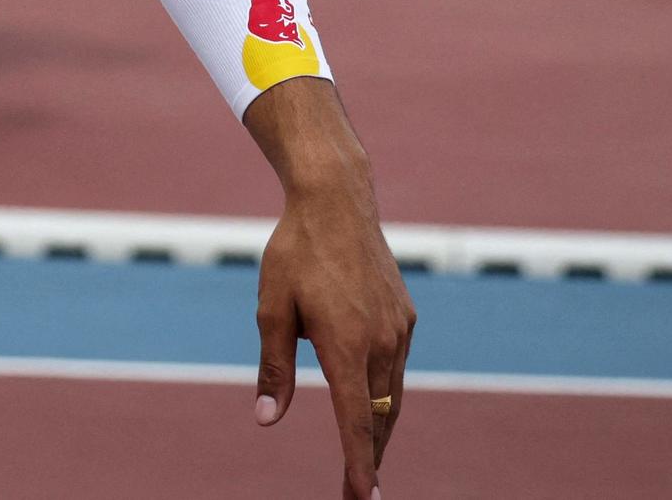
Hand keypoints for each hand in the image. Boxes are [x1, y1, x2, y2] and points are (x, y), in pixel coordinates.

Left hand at [254, 172, 416, 498]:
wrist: (336, 201)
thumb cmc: (294, 252)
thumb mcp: (271, 309)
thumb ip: (273, 368)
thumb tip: (267, 419)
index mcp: (345, 344)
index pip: (355, 420)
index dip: (358, 464)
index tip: (363, 497)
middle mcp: (380, 341)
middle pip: (379, 417)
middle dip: (370, 458)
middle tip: (358, 492)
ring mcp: (398, 329)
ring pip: (392, 395)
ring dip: (379, 428)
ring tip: (366, 459)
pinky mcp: (404, 316)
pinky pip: (396, 366)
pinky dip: (385, 392)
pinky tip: (372, 400)